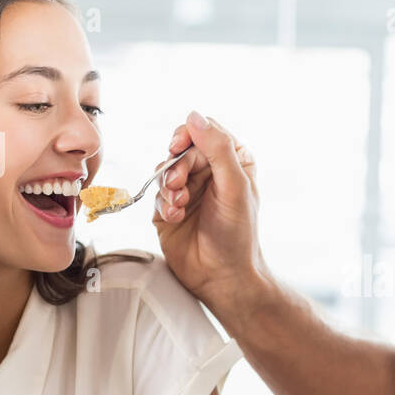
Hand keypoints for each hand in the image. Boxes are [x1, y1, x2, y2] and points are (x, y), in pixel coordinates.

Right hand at [152, 111, 265, 313]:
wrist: (222, 277)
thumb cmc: (237, 235)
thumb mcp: (234, 187)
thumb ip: (218, 149)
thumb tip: (194, 117)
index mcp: (233, 162)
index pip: (206, 132)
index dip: (189, 135)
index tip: (178, 147)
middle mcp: (210, 173)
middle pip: (181, 150)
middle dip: (177, 167)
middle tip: (179, 187)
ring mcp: (189, 190)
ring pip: (165, 170)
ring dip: (169, 187)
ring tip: (179, 205)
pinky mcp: (170, 209)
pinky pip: (157, 194)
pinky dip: (164, 204)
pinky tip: (175, 218)